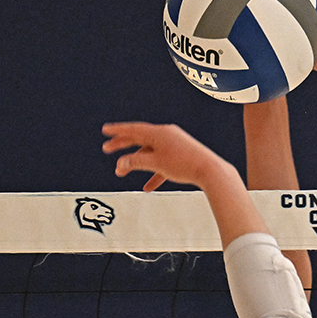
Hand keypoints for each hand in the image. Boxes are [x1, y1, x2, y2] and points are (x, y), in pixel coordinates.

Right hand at [102, 122, 227, 191]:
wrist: (210, 171)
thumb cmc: (185, 164)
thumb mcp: (156, 163)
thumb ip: (136, 163)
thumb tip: (121, 164)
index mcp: (159, 132)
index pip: (133, 129)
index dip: (118, 131)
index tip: (106, 130)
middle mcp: (166, 135)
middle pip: (140, 139)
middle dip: (122, 145)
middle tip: (107, 149)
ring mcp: (174, 145)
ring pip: (150, 153)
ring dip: (136, 163)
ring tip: (121, 172)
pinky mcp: (181, 156)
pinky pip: (163, 163)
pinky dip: (154, 174)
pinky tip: (147, 187)